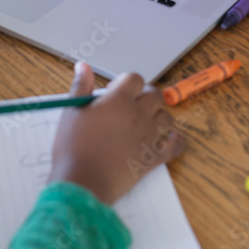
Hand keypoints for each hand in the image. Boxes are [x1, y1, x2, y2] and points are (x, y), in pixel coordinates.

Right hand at [49, 63, 185, 204]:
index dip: (126, 83)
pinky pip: (176, 146)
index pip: (135, 78)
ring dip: (158, 117)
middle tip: (131, 106)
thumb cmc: (73, 148)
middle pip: (155, 95)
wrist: (83, 182)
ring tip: (143, 124)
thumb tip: (83, 66)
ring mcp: (149, 136)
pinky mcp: (154, 157)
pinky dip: (175, 142)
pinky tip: (168, 140)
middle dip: (145, 96)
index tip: (114, 93)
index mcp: (118, 100)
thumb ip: (80, 86)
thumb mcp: (71, 112)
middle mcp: (138, 114)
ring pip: (167, 117)